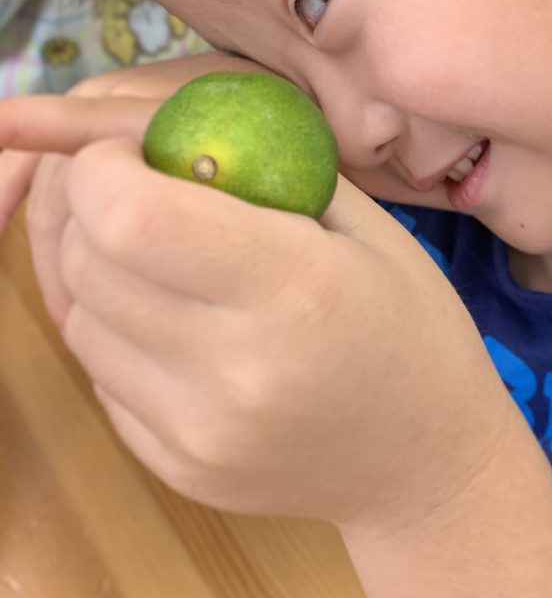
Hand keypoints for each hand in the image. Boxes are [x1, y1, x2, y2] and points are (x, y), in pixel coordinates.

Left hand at [1, 72, 510, 533]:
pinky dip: (120, 336)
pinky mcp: (177, 469)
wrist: (429, 462)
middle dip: (90, 211)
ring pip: (78, 321)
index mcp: (295, 286)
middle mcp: (236, 369)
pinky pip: (101, 377)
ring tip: (164, 263)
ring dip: (100, 274)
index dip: (100, 168)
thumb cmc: (411, 325)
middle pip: (87, 264)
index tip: (123, 153)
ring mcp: (200, 431)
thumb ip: (263, 168)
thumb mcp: (366, 225)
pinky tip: (180, 327)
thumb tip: (148, 128)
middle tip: (137, 195)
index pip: (130, 216)